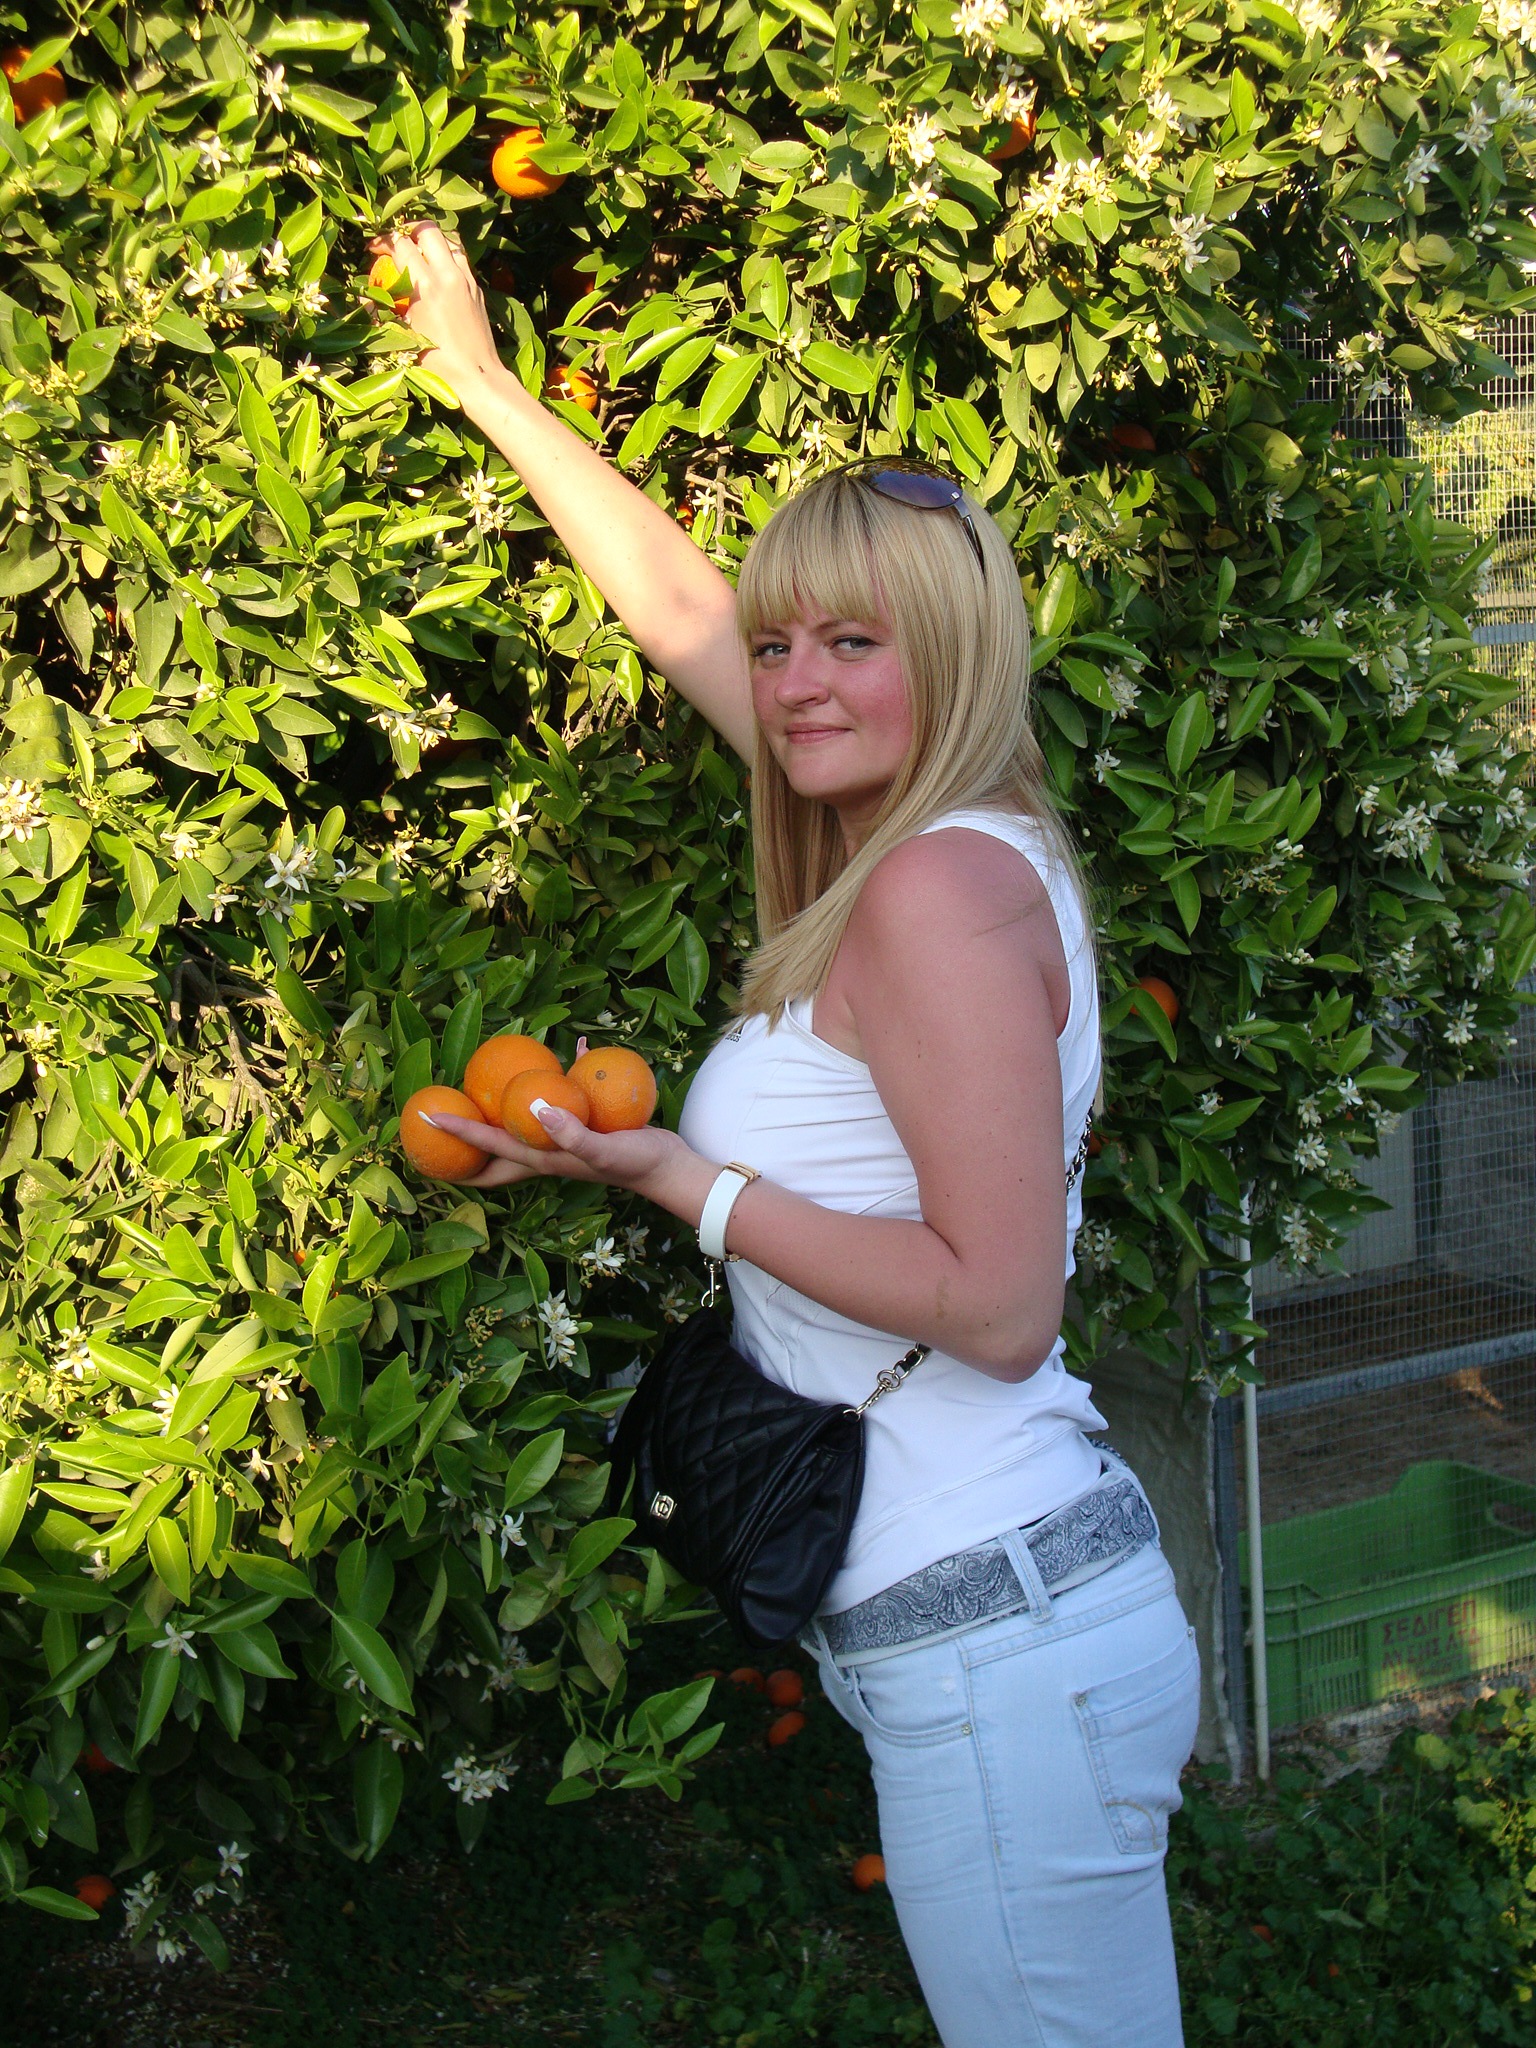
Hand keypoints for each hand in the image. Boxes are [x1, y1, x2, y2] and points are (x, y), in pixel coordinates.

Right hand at [367, 221, 504, 404]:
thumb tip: (367, 298)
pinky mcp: (477, 288)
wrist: (477, 377)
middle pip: (428, 230)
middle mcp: (448, 276)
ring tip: (420, 253)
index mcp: (426, 287)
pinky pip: (461, 259)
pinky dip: (447, 257)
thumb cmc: (436, 364)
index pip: (401, 245)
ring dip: (432, 241)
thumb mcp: (404, 335)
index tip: (373, 249)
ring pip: (449, 239)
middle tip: (399, 242)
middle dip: (409, 230)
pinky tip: (438, 272)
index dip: (383, 241)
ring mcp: (466, 280)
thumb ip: (386, 309)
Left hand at [416, 1099, 699, 1208]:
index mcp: (540, 1158)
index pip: (488, 1144)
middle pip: (494, 1149)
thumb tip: (536, 1107)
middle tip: (440, 1120)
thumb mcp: (600, 1148)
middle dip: (466, 1141)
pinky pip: (565, 1098)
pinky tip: (574, 1053)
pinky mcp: (585, 1124)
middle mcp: (545, 1150)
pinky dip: (565, 1076)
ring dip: (504, 1110)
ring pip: (523, 1123)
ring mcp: (564, 1138)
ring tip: (486, 1089)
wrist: (668, 1167)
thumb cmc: (633, 1163)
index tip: (426, 1116)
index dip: (456, 1131)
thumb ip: (570, 1132)